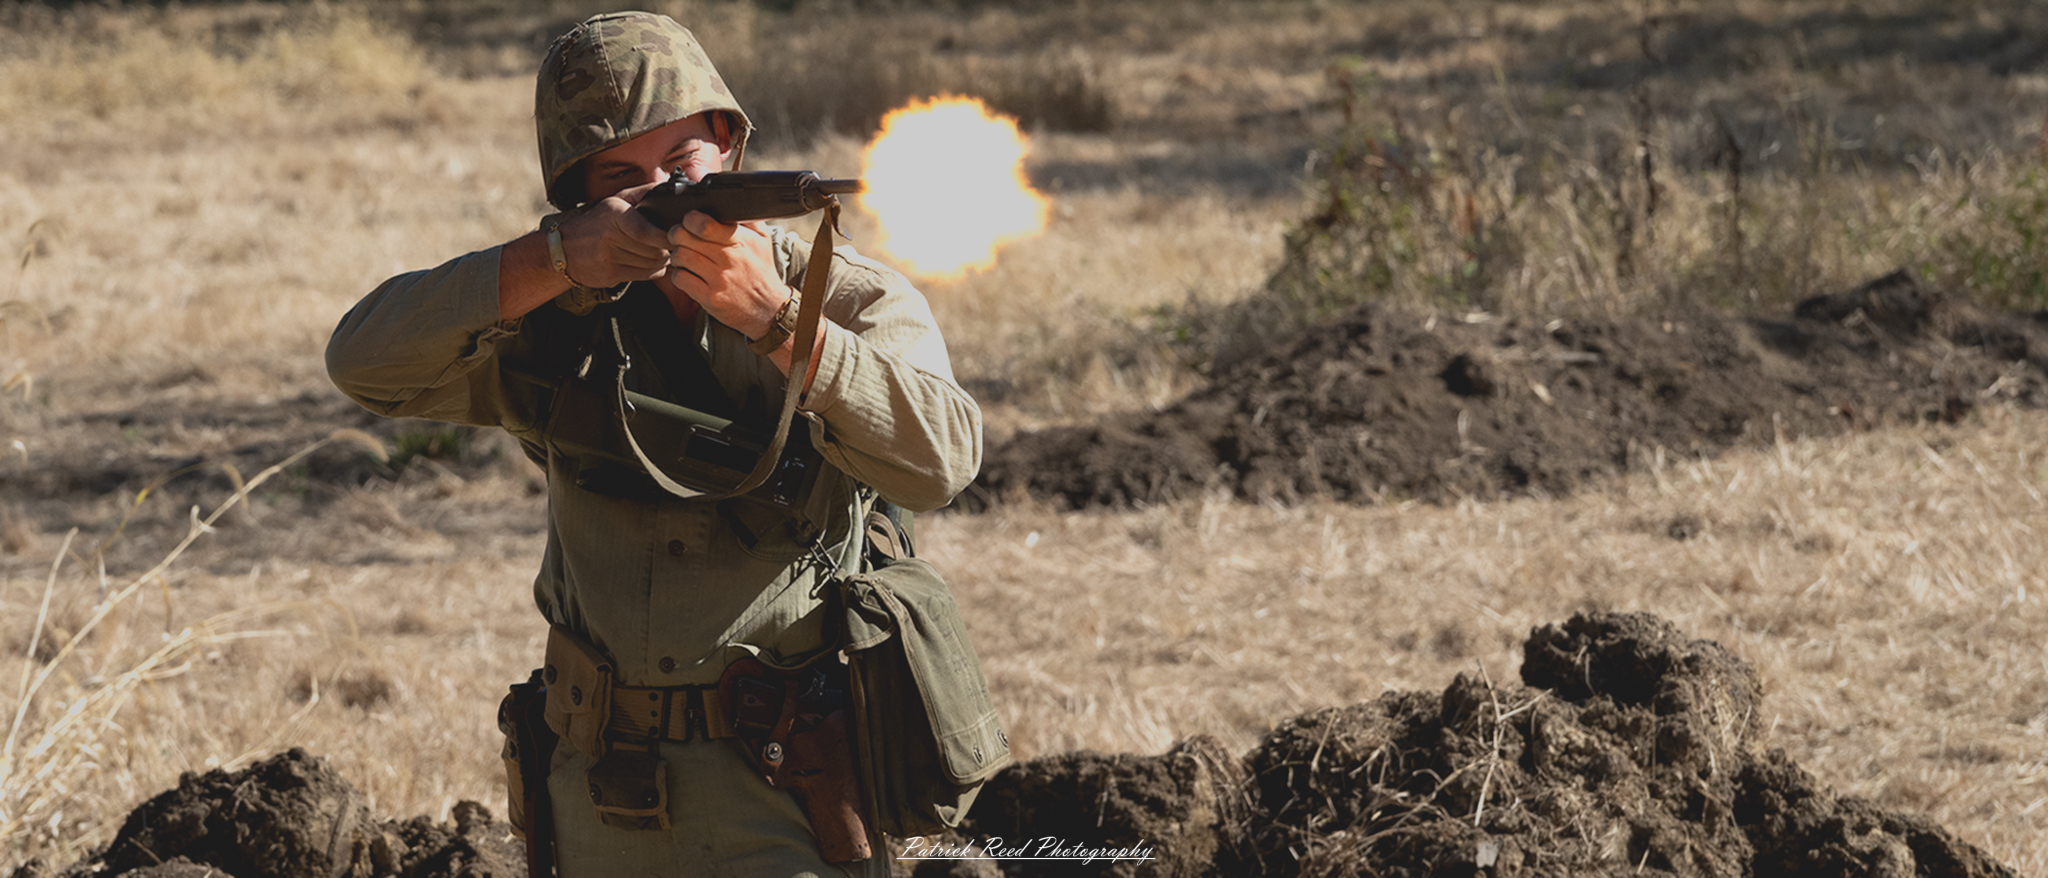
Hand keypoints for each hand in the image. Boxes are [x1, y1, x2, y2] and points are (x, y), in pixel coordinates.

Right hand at [555, 180, 676, 288]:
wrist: (563, 249)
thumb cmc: (597, 222)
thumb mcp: (616, 202)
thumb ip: (644, 193)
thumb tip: (671, 185)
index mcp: (613, 215)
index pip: (645, 232)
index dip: (666, 237)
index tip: (677, 235)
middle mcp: (609, 238)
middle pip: (654, 251)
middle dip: (669, 248)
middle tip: (675, 243)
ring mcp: (609, 259)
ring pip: (653, 264)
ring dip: (664, 259)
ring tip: (664, 251)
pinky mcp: (611, 276)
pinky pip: (646, 276)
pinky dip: (656, 270)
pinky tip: (652, 262)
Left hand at [663, 211, 788, 338]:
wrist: (769, 309)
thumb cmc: (761, 272)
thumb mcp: (762, 241)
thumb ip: (747, 220)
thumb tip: (730, 201)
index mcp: (740, 241)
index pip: (704, 224)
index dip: (690, 219)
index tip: (690, 222)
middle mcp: (729, 259)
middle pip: (684, 237)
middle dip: (678, 234)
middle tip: (681, 238)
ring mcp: (718, 280)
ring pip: (680, 256)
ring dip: (678, 255)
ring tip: (686, 257)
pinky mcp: (710, 298)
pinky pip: (680, 279)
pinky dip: (680, 275)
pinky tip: (689, 274)